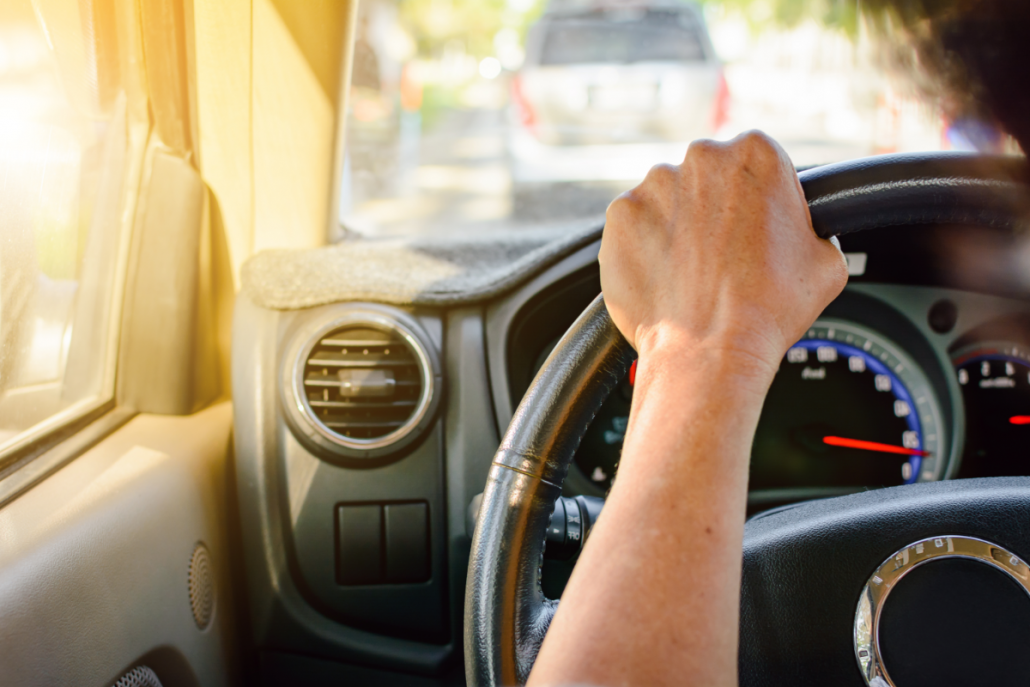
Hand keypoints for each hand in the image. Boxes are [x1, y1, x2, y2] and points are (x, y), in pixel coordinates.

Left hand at [599, 131, 847, 382]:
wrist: (711, 350)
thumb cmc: (768, 309)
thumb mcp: (826, 261)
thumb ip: (811, 227)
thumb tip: (804, 234)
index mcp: (756, 154)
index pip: (755, 164)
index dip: (757, 201)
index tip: (754, 227)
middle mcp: (701, 158)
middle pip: (707, 178)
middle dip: (712, 210)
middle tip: (722, 255)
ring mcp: (653, 186)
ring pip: (666, 201)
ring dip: (676, 227)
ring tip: (691, 273)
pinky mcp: (619, 217)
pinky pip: (632, 227)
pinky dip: (643, 248)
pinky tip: (664, 276)